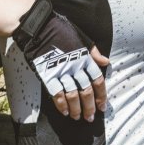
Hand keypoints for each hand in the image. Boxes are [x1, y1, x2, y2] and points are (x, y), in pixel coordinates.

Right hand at [13, 0, 108, 121]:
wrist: (38, 27)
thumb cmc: (59, 30)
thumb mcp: (81, 37)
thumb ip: (93, 51)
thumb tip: (105, 62)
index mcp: (85, 57)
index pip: (98, 80)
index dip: (101, 95)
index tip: (102, 106)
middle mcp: (75, 66)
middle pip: (87, 91)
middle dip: (90, 107)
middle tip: (90, 117)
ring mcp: (61, 71)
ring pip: (73, 95)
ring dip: (76, 109)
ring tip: (77, 117)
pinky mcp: (47, 75)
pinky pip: (56, 93)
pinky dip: (61, 104)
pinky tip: (64, 111)